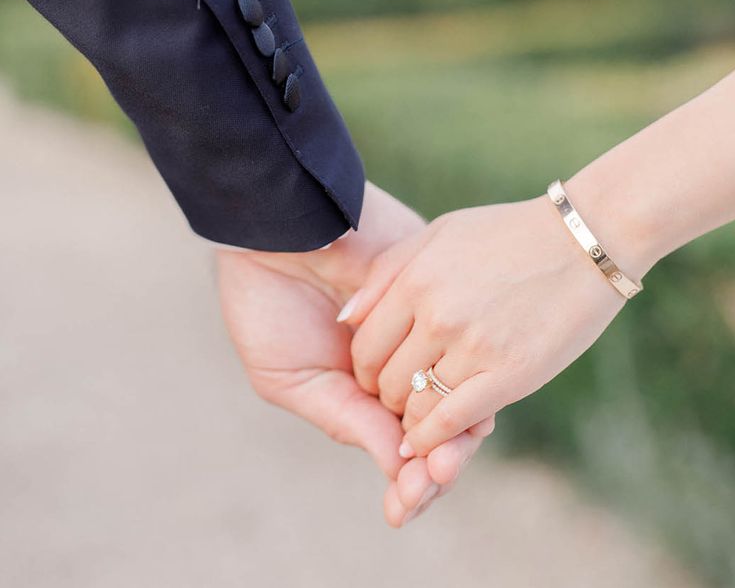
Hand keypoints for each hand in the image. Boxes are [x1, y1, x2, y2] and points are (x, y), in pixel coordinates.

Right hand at [217, 183, 492, 524]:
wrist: (274, 231)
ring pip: (458, 390)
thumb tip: (398, 470)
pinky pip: (462, 341)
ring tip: (440, 461)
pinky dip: (463, 378)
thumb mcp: (292, 379)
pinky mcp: (437, 294)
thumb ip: (347, 419)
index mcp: (363, 391)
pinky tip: (457, 407)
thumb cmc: (266, 305)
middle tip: (430, 483)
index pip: (398, 445)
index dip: (406, 482)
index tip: (404, 509)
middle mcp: (401, 365)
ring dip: (455, 431)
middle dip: (437, 464)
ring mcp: (421, 332)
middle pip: (437, 425)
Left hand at [341, 195, 627, 458]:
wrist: (584, 241)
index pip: (364, 344)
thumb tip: (345, 319)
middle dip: (384, 395)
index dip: (363, 368)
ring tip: (414, 420)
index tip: (375, 374)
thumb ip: (386, 274)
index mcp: (416, 280)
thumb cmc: (507, 234)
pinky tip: (426, 442)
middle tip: (396, 399)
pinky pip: (452, 420)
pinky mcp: (511, 374)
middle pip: (385, 379)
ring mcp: (474, 346)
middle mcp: (438, 315)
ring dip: (408, 420)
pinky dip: (432, 439)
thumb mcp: (438, 234)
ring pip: (416, 405)